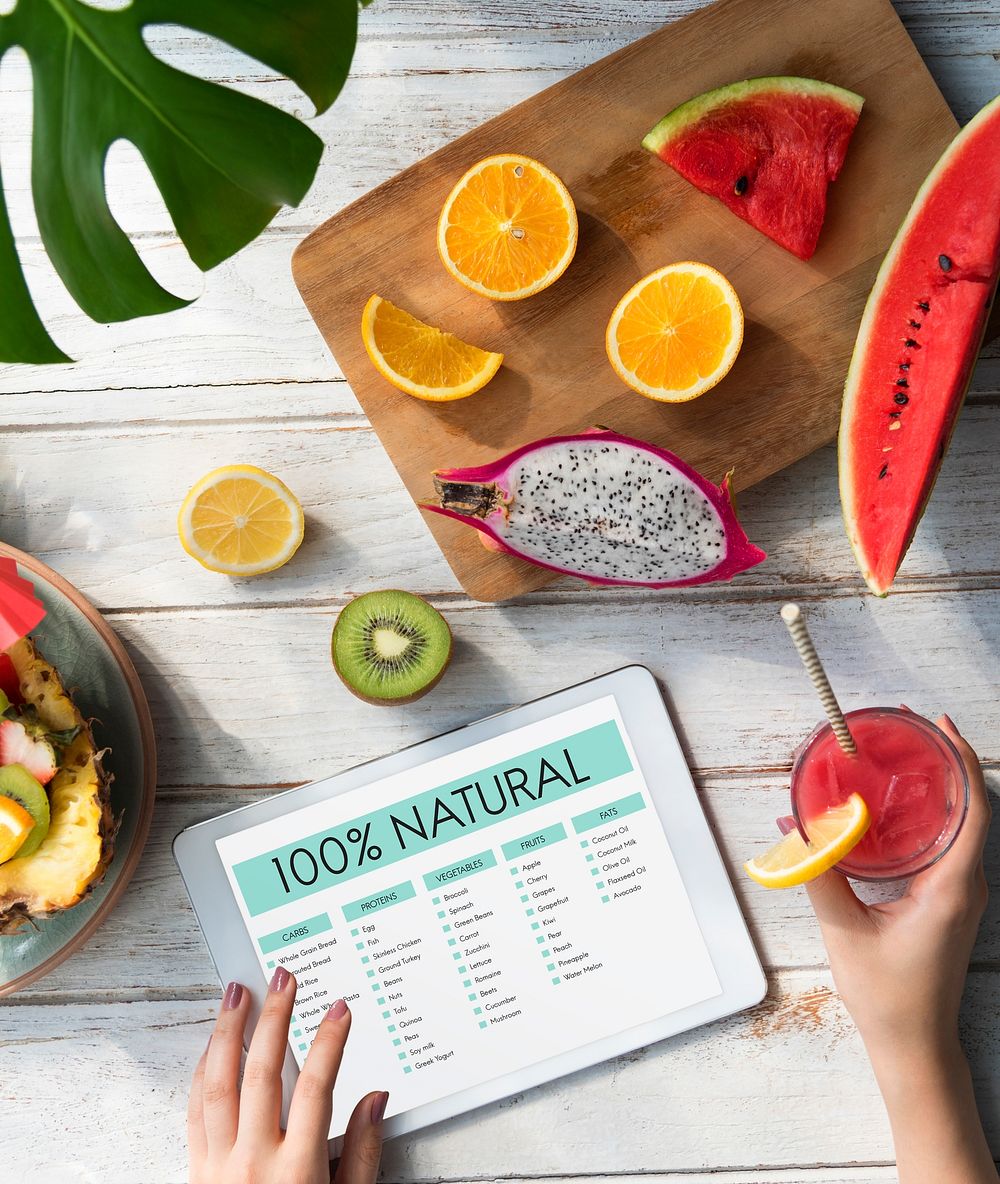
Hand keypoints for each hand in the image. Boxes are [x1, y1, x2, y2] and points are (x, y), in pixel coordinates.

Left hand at [188, 968, 387, 1183]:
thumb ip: (362, 1152)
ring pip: (218, 1084)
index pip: (316, 1088)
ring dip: (228, 1033)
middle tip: (284, 979)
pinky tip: (212, 1047)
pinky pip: (194, 1112)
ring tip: (237, 995)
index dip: (331, 1043)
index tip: (340, 1009)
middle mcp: (254, 1164)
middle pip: (263, 1074)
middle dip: (275, 1018)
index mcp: (297, 1172)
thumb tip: (376, 1097)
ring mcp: (219, 1167)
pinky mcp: (196, 1174)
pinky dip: (202, 1072)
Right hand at [804, 715, 996, 1183]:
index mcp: (952, 888)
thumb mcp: (843, 930)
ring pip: (962, 826)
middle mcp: (967, 886)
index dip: (963, 763)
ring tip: (905, 757)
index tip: (940, 728)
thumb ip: (818, 873)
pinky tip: (901, 805)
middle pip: (971, 808)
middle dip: (946, 763)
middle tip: (910, 729)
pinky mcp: (950, 902)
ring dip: (939, 787)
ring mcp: (962, 895)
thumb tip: (793, 827)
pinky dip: (932, 815)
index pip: (974, 810)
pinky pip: (950, 845)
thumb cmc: (886, 996)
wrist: (914, 1044)